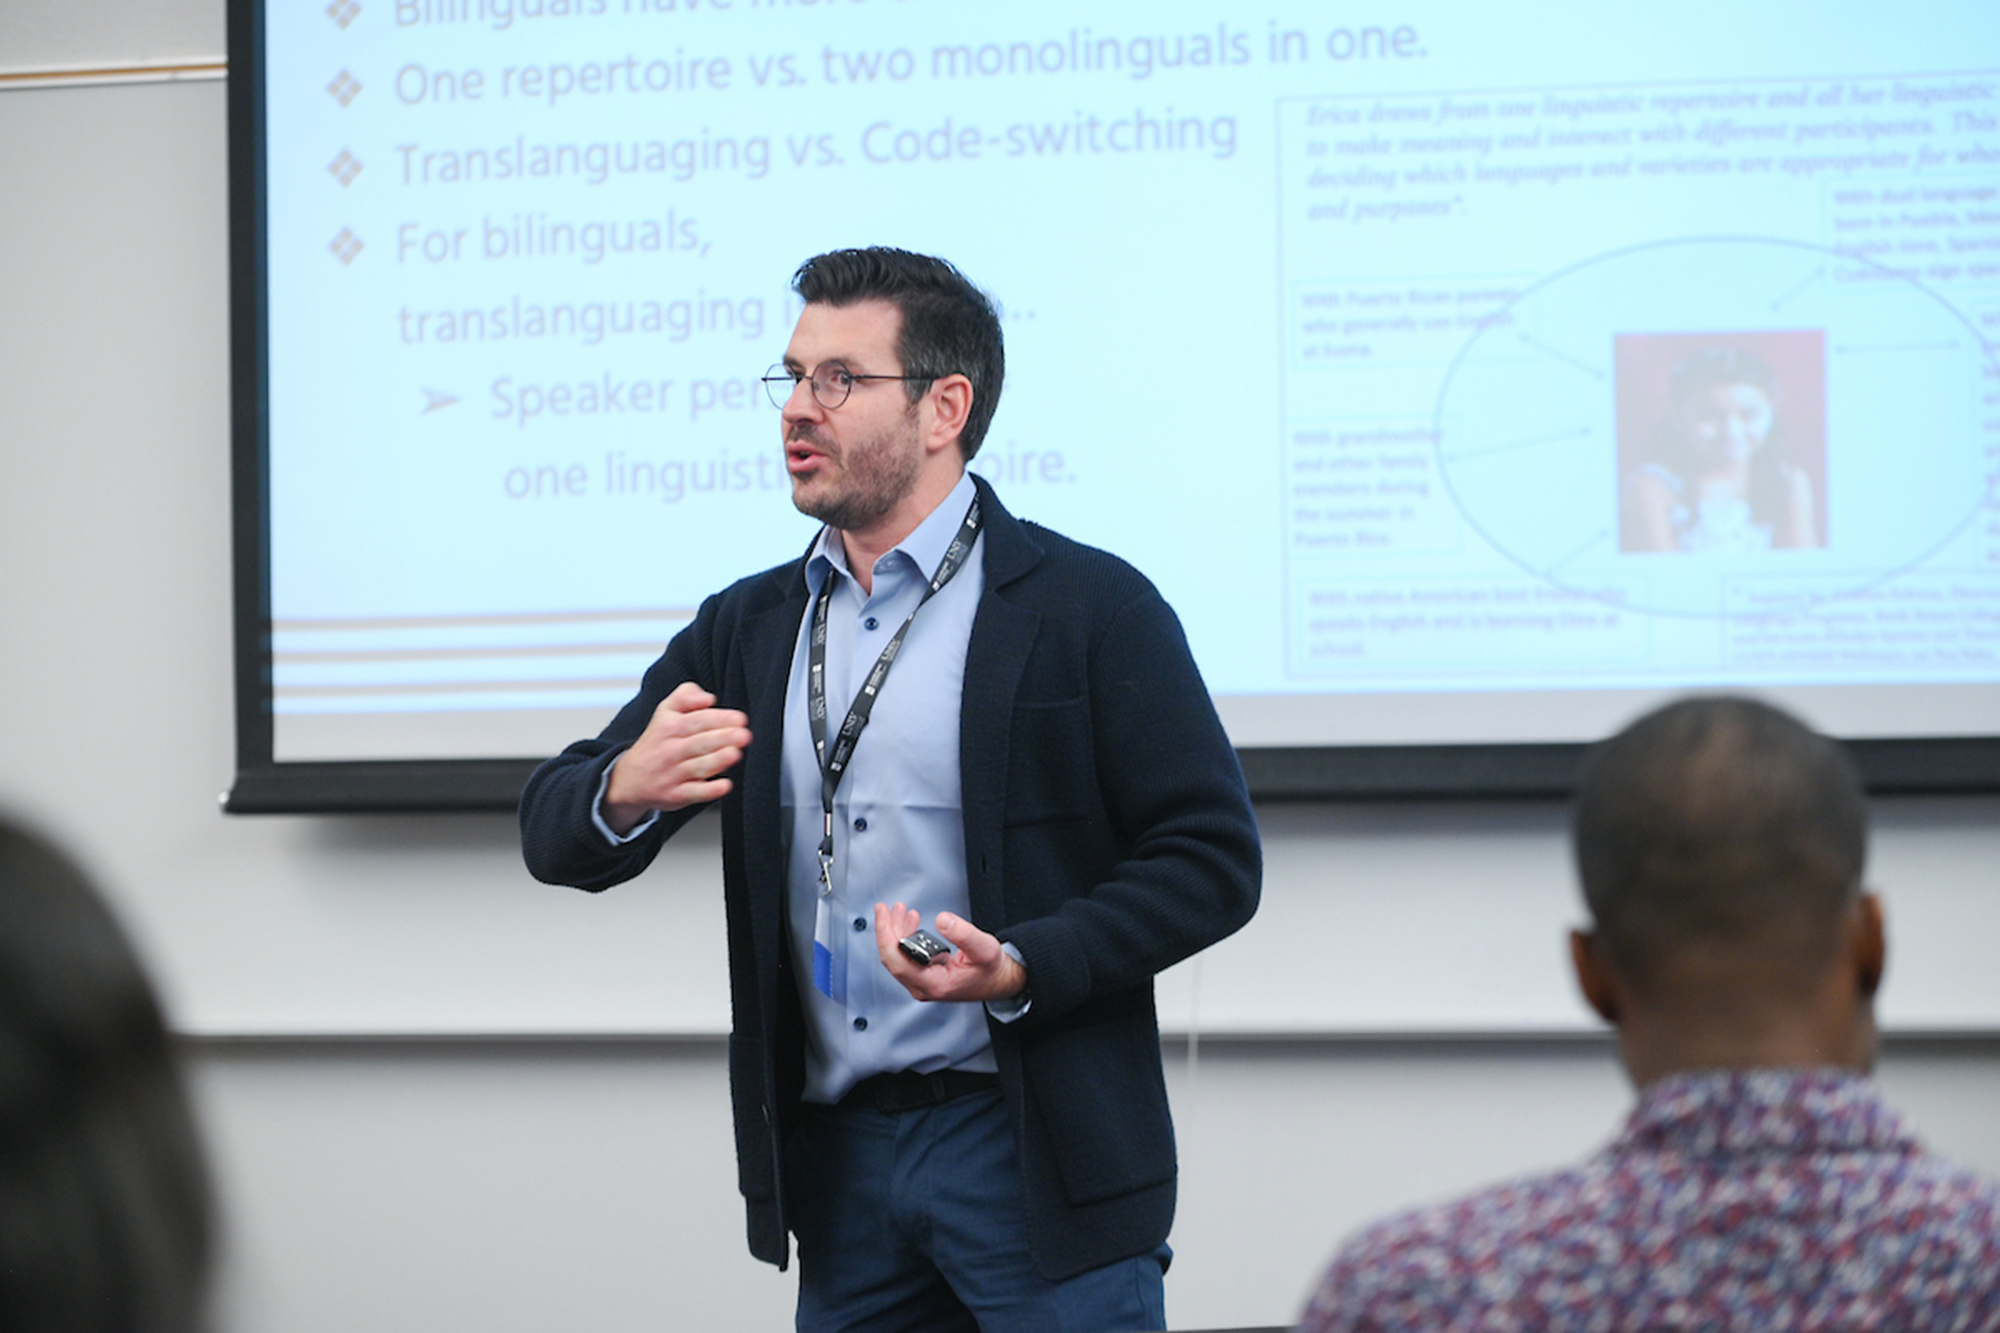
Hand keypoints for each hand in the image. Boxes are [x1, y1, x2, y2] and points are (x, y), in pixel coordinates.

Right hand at [601, 682, 750, 832]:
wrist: (630, 779)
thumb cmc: (657, 742)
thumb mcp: (665, 712)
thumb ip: (685, 696)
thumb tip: (708, 698)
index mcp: (670, 727)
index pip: (697, 720)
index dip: (719, 719)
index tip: (740, 719)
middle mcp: (671, 751)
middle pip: (700, 742)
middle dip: (723, 738)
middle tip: (744, 735)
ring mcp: (673, 774)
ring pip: (698, 766)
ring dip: (717, 760)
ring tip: (735, 754)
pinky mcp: (676, 795)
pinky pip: (694, 793)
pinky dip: (709, 791)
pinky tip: (725, 785)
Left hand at [875, 903, 1026, 1003]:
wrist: (1000, 981)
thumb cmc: (993, 971)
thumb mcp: (985, 948)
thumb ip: (964, 934)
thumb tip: (942, 920)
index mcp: (935, 984)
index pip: (897, 962)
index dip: (886, 936)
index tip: (884, 915)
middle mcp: (924, 986)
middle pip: (893, 958)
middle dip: (888, 929)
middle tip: (886, 908)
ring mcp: (923, 982)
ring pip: (898, 957)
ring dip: (896, 931)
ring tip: (899, 911)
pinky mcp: (925, 976)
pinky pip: (907, 957)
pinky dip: (905, 937)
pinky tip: (910, 923)